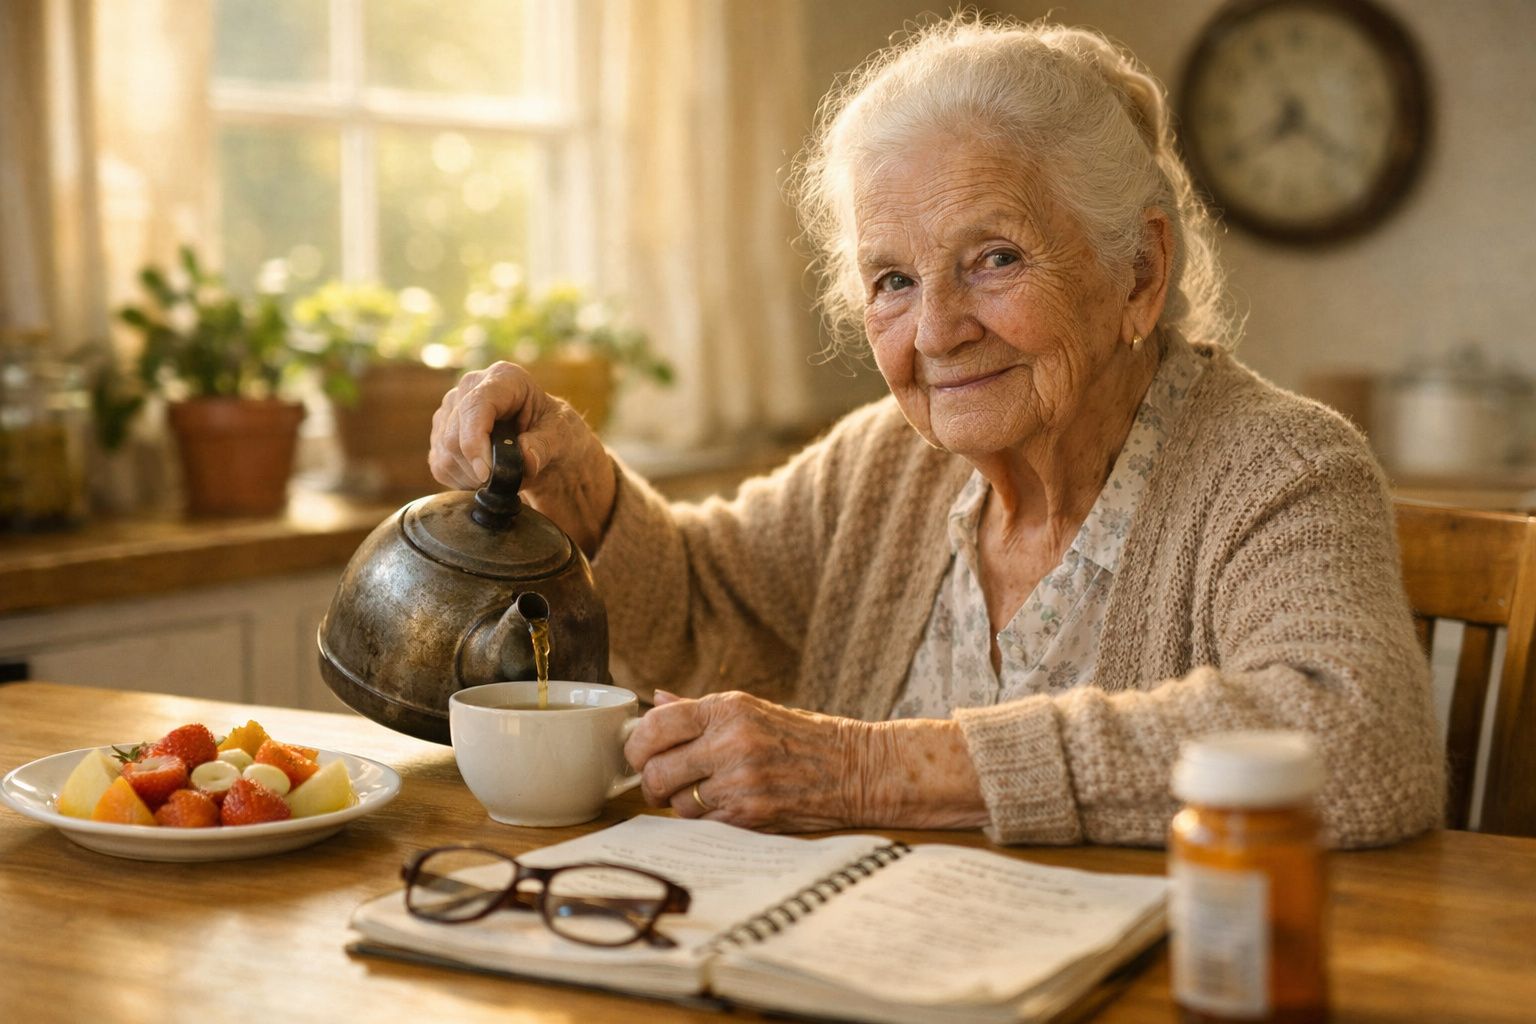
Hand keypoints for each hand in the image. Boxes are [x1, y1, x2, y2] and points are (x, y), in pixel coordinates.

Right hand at [429, 361, 616, 555]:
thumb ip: (545, 445)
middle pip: (453, 434)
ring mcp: (451, 409)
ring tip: (499, 476)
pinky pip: (439, 464)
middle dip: (477, 467)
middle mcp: (470, 387)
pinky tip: (484, 476)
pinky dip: (461, 479)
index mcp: (505, 378)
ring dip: (471, 476)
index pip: (475, 406)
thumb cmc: (556, 432)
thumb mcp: (562, 435)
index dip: (476, 442)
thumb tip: (526, 459)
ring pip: (444, 452)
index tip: (487, 473)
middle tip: (504, 480)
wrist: (545, 443)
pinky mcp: (441, 433)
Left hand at [624, 690, 871, 831]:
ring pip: (676, 802)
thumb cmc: (803, 737)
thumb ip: (699, 709)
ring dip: (681, 802)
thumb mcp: (753, 709)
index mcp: (729, 708)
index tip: (640, 753)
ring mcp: (741, 782)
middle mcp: (732, 742)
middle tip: (661, 782)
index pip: (656, 724)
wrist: (856, 769)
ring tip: (705, 792)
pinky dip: (706, 819)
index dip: (637, 745)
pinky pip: (702, 824)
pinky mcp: (751, 816)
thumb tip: (655, 701)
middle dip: (651, 781)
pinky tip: (726, 806)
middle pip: (656, 770)